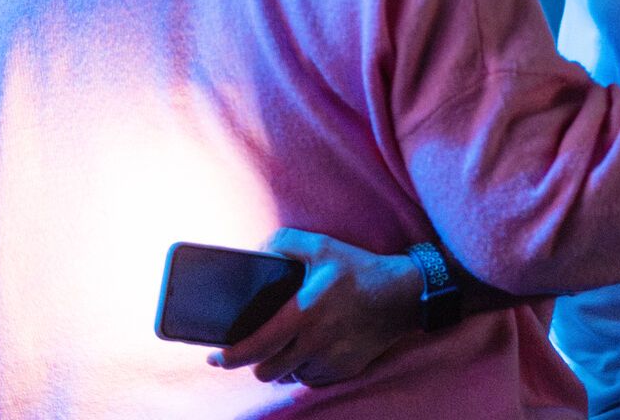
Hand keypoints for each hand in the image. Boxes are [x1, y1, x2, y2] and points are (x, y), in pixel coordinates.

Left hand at [209, 229, 419, 385]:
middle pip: (267, 371)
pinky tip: (311, 348)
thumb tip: (258, 251)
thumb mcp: (322, 246)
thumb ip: (285, 242)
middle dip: (255, 363)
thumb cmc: (359, 270)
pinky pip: (312, 378)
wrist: (402, 295)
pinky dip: (305, 367)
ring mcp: (331, 360)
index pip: (257, 346)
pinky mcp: (344, 370)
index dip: (231, 356)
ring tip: (285, 345)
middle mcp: (316, 342)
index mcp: (305, 312)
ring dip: (282, 365)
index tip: (217, 356)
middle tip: (255, 349)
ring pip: (289, 376)